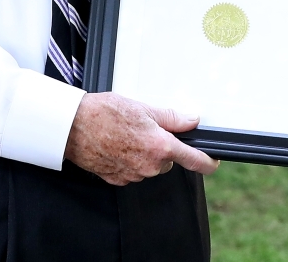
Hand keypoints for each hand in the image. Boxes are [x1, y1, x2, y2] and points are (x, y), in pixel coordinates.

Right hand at [64, 92, 219, 185]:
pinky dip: (129, 159)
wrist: (74, 127)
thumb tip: (192, 120)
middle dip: (162, 146)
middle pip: (168, 160)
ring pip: (149, 165)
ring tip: (126, 133)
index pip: (194, 160)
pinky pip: (132, 171)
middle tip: (145, 127)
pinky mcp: (118, 180)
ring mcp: (133, 175)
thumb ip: (171, 118)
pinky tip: (116, 144)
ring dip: (144, 152)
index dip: (207, 161)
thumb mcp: (143, 108)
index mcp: (160, 147)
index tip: (213, 161)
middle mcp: (149, 166)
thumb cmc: (105, 113)